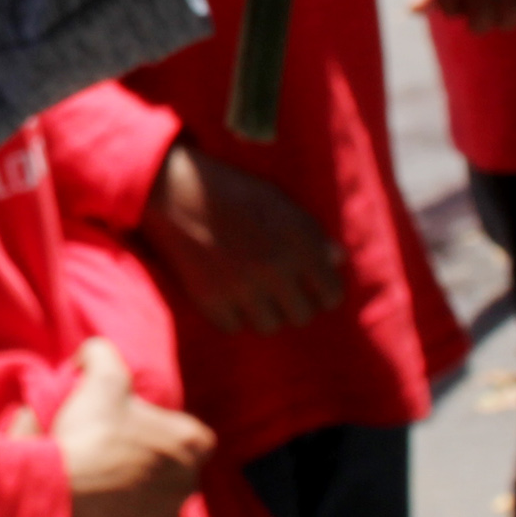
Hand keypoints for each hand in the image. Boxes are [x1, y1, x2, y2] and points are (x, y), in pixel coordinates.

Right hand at [43, 338, 210, 516]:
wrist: (60, 490)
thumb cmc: (88, 431)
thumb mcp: (98, 376)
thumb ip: (103, 354)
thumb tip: (93, 353)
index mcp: (191, 443)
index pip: (194, 435)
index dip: (165, 430)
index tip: (136, 430)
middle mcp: (190, 483)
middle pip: (177, 470)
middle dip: (153, 463)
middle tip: (115, 455)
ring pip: (160, 502)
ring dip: (139, 494)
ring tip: (104, 483)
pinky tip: (101, 510)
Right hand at [142, 144, 345, 334]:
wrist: (177, 189)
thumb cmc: (233, 190)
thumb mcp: (279, 202)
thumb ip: (311, 233)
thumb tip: (337, 259)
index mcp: (298, 244)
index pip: (331, 294)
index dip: (323, 292)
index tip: (312, 289)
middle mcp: (275, 269)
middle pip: (302, 316)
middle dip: (294, 305)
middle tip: (280, 292)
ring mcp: (242, 287)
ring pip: (269, 326)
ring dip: (264, 313)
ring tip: (253, 295)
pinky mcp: (211, 298)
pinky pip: (234, 327)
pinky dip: (232, 315)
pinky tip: (227, 294)